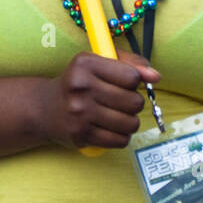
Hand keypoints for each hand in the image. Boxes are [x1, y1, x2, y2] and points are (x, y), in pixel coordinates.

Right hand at [39, 51, 160, 149]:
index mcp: (86, 63)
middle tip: (123, 101)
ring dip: (130, 121)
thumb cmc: (81, 81)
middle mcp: (81, 87)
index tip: (126, 83)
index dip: (135, 81)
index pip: (132, 77)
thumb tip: (156, 76)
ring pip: (130, 123)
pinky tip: (112, 128)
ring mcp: (80, 113)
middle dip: (134, 103)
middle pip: (134, 102)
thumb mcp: (100, 62)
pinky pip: (120, 141)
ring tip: (119, 116)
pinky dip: (122, 136)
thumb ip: (131, 63)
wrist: (46, 107)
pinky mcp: (81, 135)